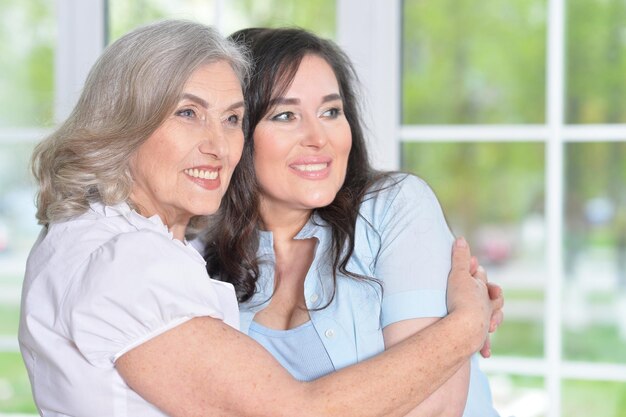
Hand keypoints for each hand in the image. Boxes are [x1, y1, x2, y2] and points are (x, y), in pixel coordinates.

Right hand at [446, 237, 492, 351]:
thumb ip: (460, 257)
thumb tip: (461, 238)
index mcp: (482, 289)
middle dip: (493, 294)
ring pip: (495, 317)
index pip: (482, 276)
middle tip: (490, 291)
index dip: (476, 271)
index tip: (471, 266)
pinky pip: (484, 341)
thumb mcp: (458, 275)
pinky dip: (485, 346)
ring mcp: (485, 321)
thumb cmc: (460, 300)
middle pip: (495, 297)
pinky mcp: (480, 337)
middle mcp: (487, 305)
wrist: (464, 327)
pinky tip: (486, 352)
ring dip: (494, 319)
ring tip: (493, 322)